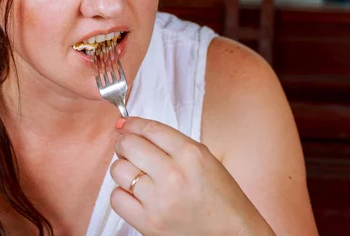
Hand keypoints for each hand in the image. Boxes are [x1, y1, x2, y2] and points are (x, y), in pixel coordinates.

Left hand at [110, 117, 274, 235]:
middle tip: (129, 150)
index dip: (132, 124)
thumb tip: (131, 127)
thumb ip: (171, 143)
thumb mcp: (205, 159)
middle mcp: (174, 175)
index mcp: (191, 154)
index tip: (125, 124)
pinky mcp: (149, 223)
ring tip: (136, 175)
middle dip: (125, 144)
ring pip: (118, 170)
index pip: (150, 129)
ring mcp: (159, 200)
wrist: (233, 235)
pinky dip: (122, 194)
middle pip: (129, 145)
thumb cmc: (220, 197)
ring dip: (123, 169)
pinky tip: (136, 195)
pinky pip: (116, 198)